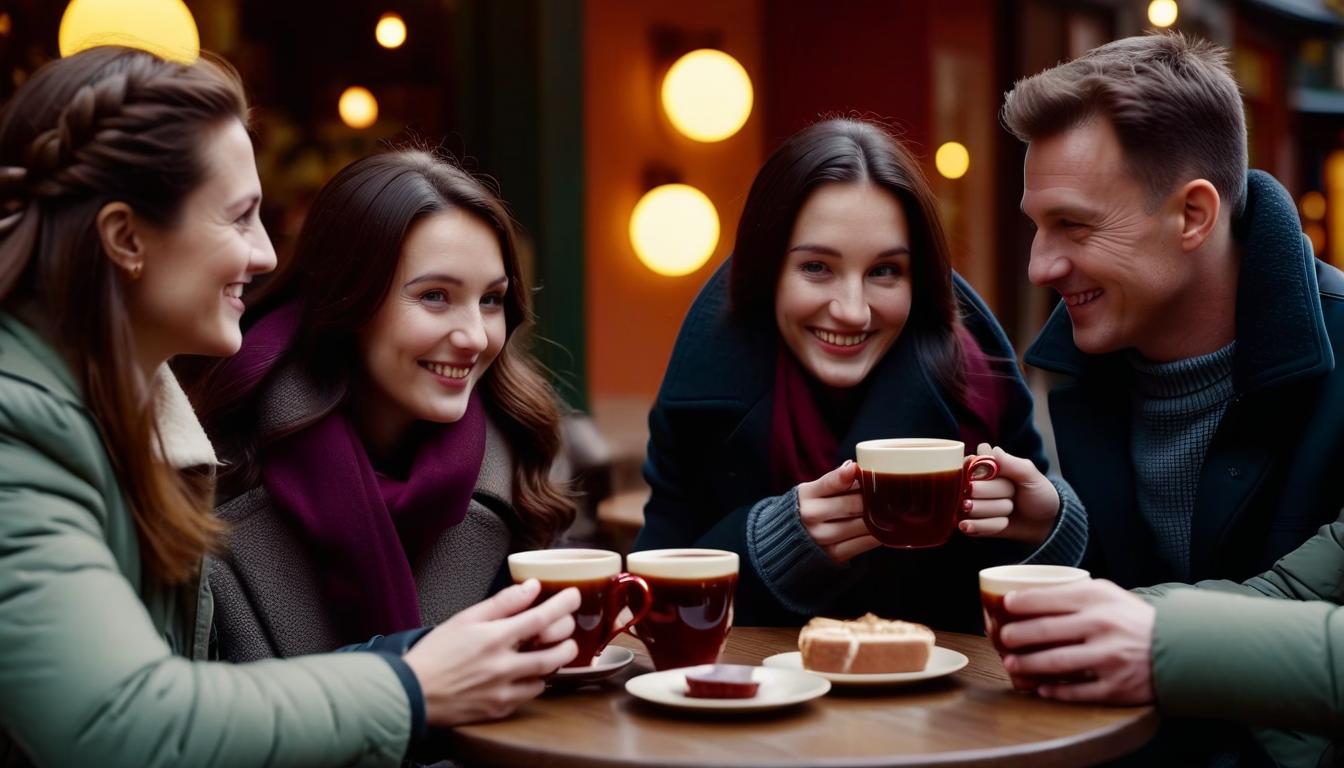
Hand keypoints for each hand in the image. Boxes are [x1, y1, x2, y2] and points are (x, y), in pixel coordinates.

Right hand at [403, 579, 579, 725]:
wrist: (413, 692)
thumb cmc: (436, 653)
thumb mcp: (465, 618)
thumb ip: (502, 603)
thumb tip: (531, 587)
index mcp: (495, 638)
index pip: (541, 618)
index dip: (563, 605)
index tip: (574, 596)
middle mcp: (504, 666)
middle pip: (554, 653)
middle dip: (568, 639)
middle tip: (566, 631)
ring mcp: (504, 691)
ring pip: (546, 677)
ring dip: (554, 662)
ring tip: (551, 651)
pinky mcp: (500, 709)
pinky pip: (529, 696)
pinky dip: (534, 682)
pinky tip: (527, 673)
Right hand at [797, 460, 880, 564]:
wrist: (792, 541)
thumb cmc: (813, 509)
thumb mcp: (815, 490)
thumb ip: (835, 479)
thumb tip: (855, 467)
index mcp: (806, 495)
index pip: (831, 482)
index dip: (847, 475)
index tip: (858, 468)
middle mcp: (811, 516)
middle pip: (854, 504)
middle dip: (874, 497)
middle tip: (888, 492)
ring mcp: (822, 537)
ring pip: (863, 524)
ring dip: (880, 516)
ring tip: (890, 509)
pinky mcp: (834, 555)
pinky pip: (865, 543)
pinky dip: (879, 535)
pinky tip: (884, 527)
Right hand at [960, 443, 1059, 545]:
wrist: (1044, 522)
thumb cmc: (1038, 495)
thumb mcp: (1031, 476)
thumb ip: (1010, 462)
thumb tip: (988, 450)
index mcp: (985, 465)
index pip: (970, 462)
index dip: (984, 471)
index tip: (998, 475)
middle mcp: (973, 482)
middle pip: (973, 486)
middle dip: (998, 493)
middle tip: (1012, 494)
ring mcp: (969, 503)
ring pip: (972, 508)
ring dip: (997, 510)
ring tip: (1009, 509)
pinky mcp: (970, 523)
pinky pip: (972, 525)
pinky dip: (993, 525)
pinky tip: (1003, 521)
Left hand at [999, 579, 1155, 703]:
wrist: (1179, 647)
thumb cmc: (1132, 618)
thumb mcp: (1108, 594)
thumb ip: (1074, 593)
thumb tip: (1027, 596)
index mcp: (1098, 600)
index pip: (1048, 598)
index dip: (1021, 602)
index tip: (1004, 605)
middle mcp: (1102, 627)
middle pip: (1046, 631)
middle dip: (1017, 636)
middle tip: (1002, 637)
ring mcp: (1109, 659)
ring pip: (1056, 663)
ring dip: (1028, 665)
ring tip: (1011, 664)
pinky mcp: (1116, 687)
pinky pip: (1077, 691)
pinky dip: (1055, 691)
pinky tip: (1040, 688)